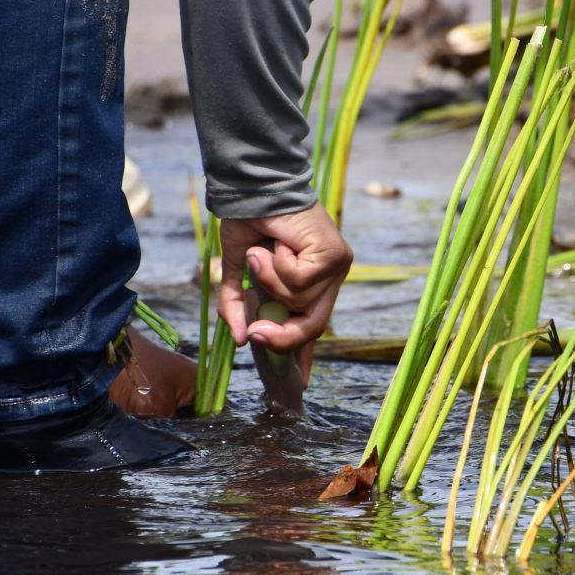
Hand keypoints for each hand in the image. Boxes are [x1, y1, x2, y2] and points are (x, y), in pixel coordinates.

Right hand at [217, 202, 351, 373]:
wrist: (254, 188)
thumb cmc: (249, 224)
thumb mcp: (238, 272)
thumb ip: (238, 305)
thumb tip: (238, 339)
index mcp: (310, 285)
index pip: (310, 327)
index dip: (302, 356)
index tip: (300, 385)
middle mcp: (329, 278)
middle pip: (313, 326)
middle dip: (281, 336)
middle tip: (255, 334)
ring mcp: (336, 267)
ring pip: (301, 301)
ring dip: (270, 280)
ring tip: (263, 251)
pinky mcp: (335, 255)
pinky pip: (301, 280)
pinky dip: (277, 265)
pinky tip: (275, 244)